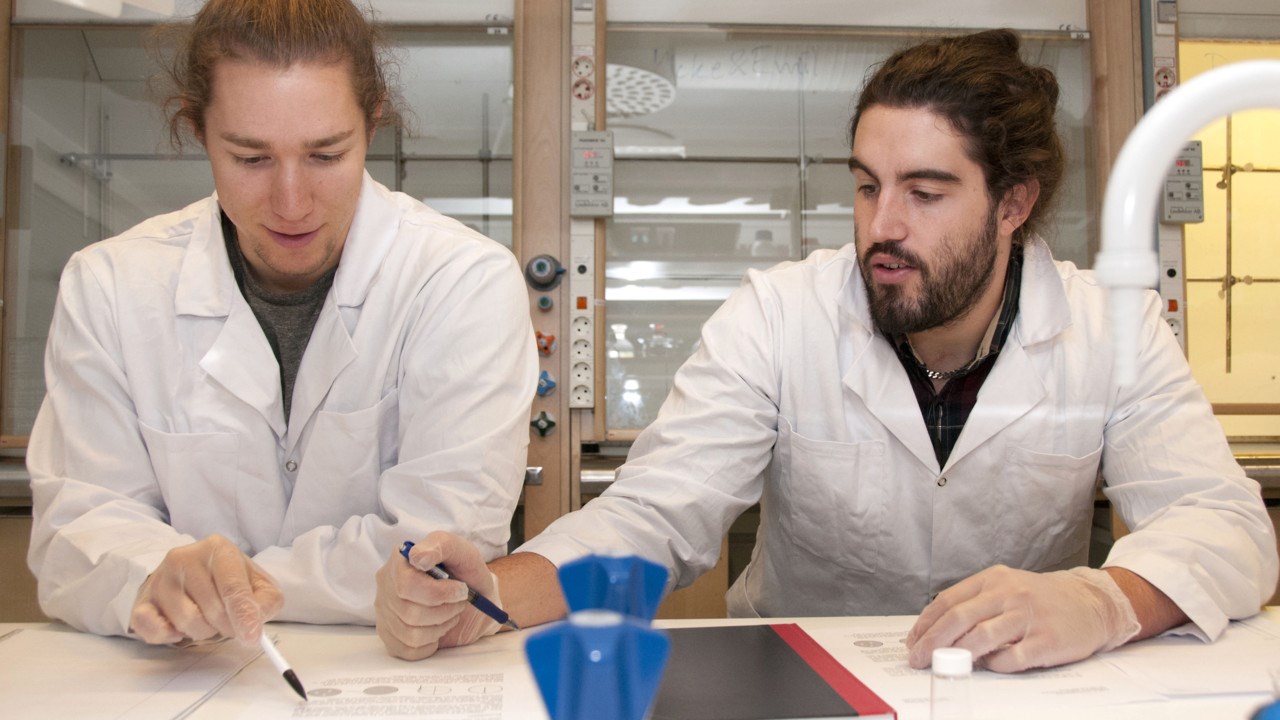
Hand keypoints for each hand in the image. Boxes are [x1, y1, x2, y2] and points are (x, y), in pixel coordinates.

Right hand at [129, 535, 281, 646]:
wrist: (188, 573)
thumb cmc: (228, 580)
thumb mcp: (257, 583)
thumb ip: (266, 600)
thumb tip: (256, 619)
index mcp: (218, 549)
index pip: (232, 586)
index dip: (244, 614)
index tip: (252, 637)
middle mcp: (185, 558)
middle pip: (213, 609)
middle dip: (227, 626)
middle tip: (229, 622)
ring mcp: (160, 579)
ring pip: (187, 623)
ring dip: (204, 632)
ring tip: (206, 619)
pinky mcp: (142, 600)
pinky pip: (154, 629)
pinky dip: (171, 637)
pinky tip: (180, 627)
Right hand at [375, 531, 504, 659]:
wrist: (476, 596)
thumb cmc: (466, 571)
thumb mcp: (461, 550)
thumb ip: (441, 545)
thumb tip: (417, 558)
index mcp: (399, 561)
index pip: (407, 585)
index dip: (439, 593)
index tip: (461, 589)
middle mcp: (386, 586)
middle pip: (409, 613)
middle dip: (445, 611)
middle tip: (459, 602)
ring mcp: (385, 612)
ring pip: (410, 634)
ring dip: (440, 627)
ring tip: (449, 614)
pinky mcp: (390, 636)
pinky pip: (408, 651)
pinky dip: (431, 644)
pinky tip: (437, 629)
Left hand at [906, 565, 1140, 672]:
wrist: (1092, 602)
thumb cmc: (1042, 599)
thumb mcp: (1007, 588)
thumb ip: (976, 603)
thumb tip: (937, 629)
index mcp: (994, 580)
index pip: (949, 601)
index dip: (926, 624)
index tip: (912, 642)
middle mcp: (1009, 594)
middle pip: (959, 618)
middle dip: (932, 641)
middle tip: (918, 659)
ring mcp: (1028, 617)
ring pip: (982, 637)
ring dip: (957, 654)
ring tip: (943, 666)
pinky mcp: (1046, 641)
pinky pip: (1012, 657)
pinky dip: (994, 664)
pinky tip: (988, 666)